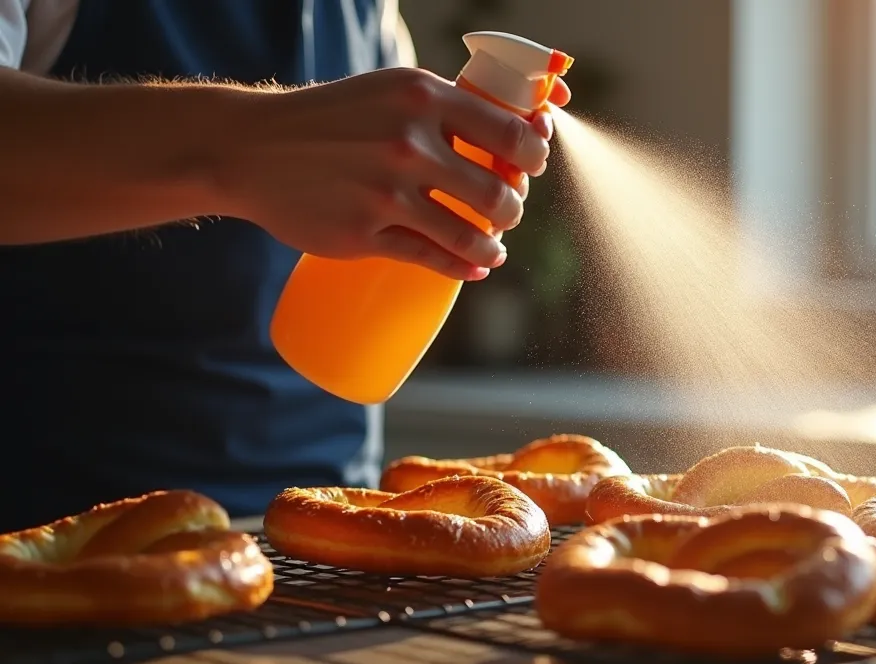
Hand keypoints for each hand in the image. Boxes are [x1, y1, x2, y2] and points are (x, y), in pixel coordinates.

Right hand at [216, 68, 571, 280]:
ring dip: (493, 246)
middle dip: (513, 209)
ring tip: (493, 246)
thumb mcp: (392, 93)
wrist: (252, 147)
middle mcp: (408, 143)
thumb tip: (519, 137)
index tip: (530, 167)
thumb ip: (448, 109)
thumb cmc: (335, 118)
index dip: (532, 157)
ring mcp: (385, 193)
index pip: (510, 134)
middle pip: (497, 194)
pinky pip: (432, 259)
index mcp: (422, 98)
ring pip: (471, 235)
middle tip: (506, 211)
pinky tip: (476, 268)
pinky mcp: (364, 234)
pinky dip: (464, 268)